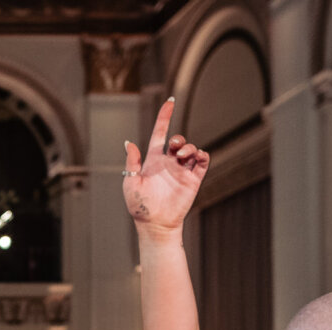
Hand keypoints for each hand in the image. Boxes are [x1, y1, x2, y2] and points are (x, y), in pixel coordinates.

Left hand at [123, 99, 209, 237]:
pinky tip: (198, 157)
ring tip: (183, 156)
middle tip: (175, 148)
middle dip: (178, 138)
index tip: (170, 101)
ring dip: (189, 147)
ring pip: (191, 149)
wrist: (155, 224)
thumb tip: (128, 143)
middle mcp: (169, 163)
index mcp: (153, 160)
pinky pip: (202, 162)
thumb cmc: (140, 206)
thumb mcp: (131, 182)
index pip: (159, 133)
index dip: (164, 117)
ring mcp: (182, 171)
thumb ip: (132, 162)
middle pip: (177, 140)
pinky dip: (203, 155)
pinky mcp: (193, 180)